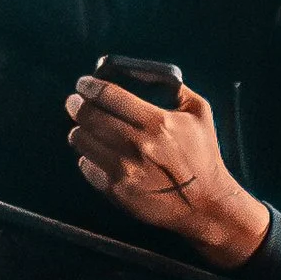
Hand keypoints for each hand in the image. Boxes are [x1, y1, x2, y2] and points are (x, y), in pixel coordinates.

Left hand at [67, 73, 268, 266]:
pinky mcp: (117, 191)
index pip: (110, 95)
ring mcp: (124, 169)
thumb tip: (150, 75)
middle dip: (77, 106)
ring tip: (81, 127)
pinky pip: (87, 167)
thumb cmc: (204, 157)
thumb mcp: (200, 114)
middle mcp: (137, 144)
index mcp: (156, 122)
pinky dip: (86, 157)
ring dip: (79, 130)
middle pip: (90, 117)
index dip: (90, 86)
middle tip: (74, 102)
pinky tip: (92, 153)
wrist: (206, 204)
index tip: (83, 84)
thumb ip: (177, 90)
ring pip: (83, 141)